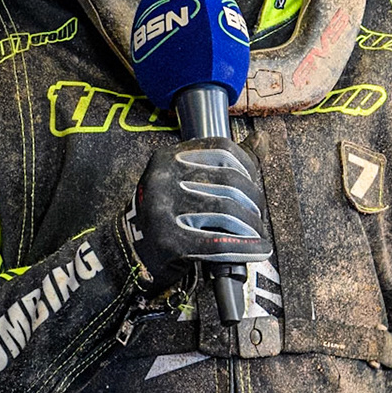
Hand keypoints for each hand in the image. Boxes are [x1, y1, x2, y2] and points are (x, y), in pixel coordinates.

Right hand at [123, 137, 271, 290]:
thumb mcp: (184, 180)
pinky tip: (258, 249)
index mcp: (167, 158)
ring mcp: (164, 210)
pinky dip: (245, 247)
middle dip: (253, 202)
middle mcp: (163, 179)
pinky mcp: (169, 241)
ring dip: (252, 227)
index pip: (221, 149)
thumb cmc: (164, 214)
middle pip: (229, 182)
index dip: (248, 166)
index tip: (254, 182)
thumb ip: (222, 163)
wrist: (129, 250)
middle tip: (258, 215)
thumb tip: (261, 141)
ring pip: (227, 212)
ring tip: (257, 234)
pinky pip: (218, 243)